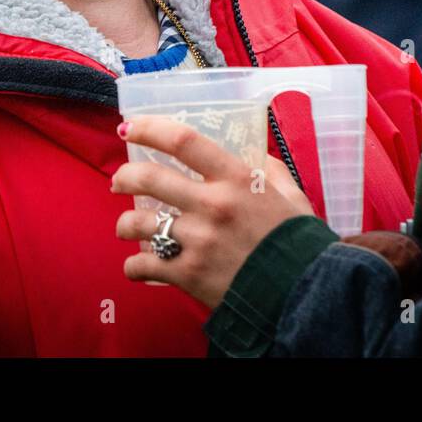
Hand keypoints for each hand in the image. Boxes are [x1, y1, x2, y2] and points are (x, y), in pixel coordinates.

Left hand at [112, 116, 308, 308]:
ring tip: (127, 226)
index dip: (150, 129)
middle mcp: (212, 205)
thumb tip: (256, 155)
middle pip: (149, 178)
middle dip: (124, 176)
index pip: (183, 141)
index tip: (129, 128)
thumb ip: (272, 172)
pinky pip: (142, 265)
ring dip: (125, 223)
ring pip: (137, 222)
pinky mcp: (187, 275)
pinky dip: (134, 265)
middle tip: (119, 181)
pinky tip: (139, 264)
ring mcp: (197, 241)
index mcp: (237, 179)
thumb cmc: (297, 242)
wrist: (302, 293)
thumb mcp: (292, 196)